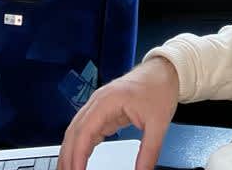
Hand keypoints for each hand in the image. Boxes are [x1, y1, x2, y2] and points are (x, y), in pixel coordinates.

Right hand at [59, 58, 178, 169]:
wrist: (164, 70)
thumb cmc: (159, 88)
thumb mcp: (158, 124)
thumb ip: (149, 152)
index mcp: (108, 101)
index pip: (84, 132)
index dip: (77, 154)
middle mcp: (98, 101)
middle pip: (74, 131)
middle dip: (67, 154)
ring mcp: (99, 105)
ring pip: (77, 130)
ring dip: (70, 149)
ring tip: (68, 168)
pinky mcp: (103, 110)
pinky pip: (86, 128)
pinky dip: (80, 144)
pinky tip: (79, 156)